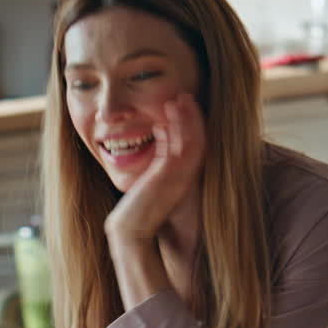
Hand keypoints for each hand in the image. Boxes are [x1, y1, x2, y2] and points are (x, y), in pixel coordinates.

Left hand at [105, 93, 205, 241]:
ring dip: (188, 117)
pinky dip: (183, 126)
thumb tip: (150, 154)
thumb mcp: (149, 187)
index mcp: (181, 179)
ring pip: (193, 140)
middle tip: (185, 96)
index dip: (187, 126)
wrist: (131, 232)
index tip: (180, 108)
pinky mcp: (172, 176)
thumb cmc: (138, 214)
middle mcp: (185, 176)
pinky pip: (185, 145)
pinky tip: (174, 110)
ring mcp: (180, 176)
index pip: (190, 147)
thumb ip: (154, 172)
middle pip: (196, 140)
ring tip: (183, 97)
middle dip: (190, 117)